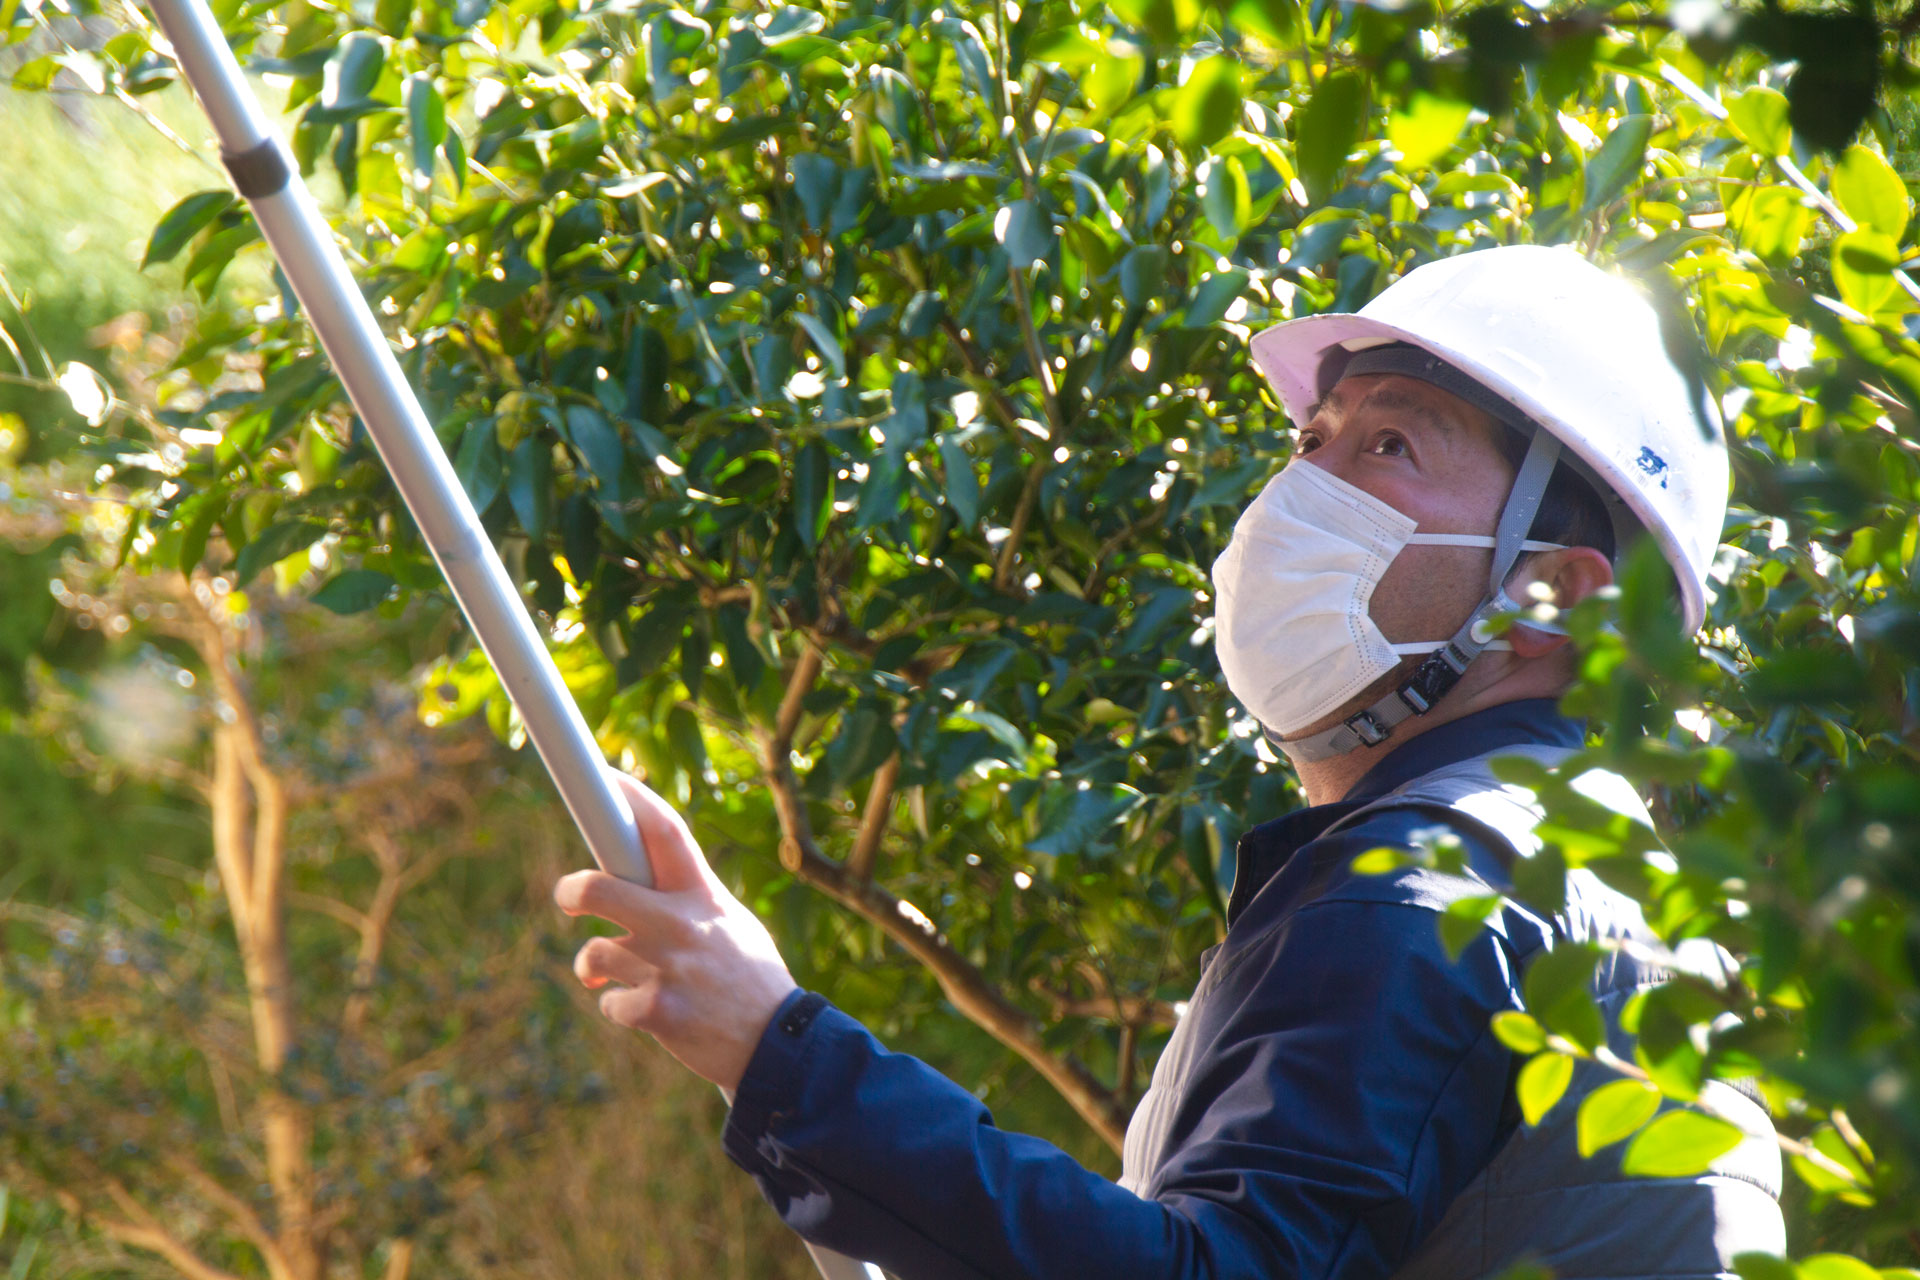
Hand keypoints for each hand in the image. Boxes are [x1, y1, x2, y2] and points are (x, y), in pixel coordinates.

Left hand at [553, 770, 797, 1091]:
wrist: (780, 1043)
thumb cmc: (750, 977)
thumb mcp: (731, 922)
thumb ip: (689, 897)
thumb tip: (638, 874)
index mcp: (703, 894)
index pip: (664, 830)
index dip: (629, 799)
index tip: (606, 779)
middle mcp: (682, 923)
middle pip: (598, 889)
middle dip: (571, 890)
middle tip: (568, 897)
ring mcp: (668, 967)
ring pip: (595, 952)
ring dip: (596, 967)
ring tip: (615, 977)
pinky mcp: (658, 1011)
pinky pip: (609, 1001)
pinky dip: (618, 1006)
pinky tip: (646, 1012)